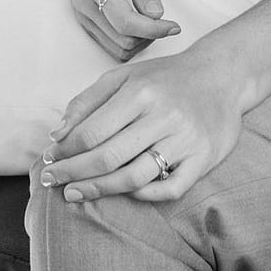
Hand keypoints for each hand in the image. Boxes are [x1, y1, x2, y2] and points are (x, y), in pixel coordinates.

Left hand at [40, 51, 243, 202]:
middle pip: (108, 157)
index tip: (50, 159)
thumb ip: (87, 102)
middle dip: (73, 173)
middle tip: (52, 181)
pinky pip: (170, 188)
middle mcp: (164, 115)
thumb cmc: (165, 78)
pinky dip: (144, 195)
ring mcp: (185, 139)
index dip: (65, 150)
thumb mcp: (123, 77)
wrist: (221, 75)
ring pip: (134, 177)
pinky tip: (125, 193)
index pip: (92, 131)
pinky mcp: (203, 158)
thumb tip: (57, 135)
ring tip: (75, 193)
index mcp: (141, 92)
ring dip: (99, 189)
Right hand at [64, 0, 180, 59]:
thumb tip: (157, 15)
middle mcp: (85, 6)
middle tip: (166, 22)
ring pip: (116, 48)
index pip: (127, 24)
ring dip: (140, 42)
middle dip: (150, 37)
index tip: (175, 27)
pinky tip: (140, 25)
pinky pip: (108, 44)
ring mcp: (82, 15)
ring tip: (153, 23)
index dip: (155, 30)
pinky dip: (128, 41)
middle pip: (123, 41)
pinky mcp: (84, 19)